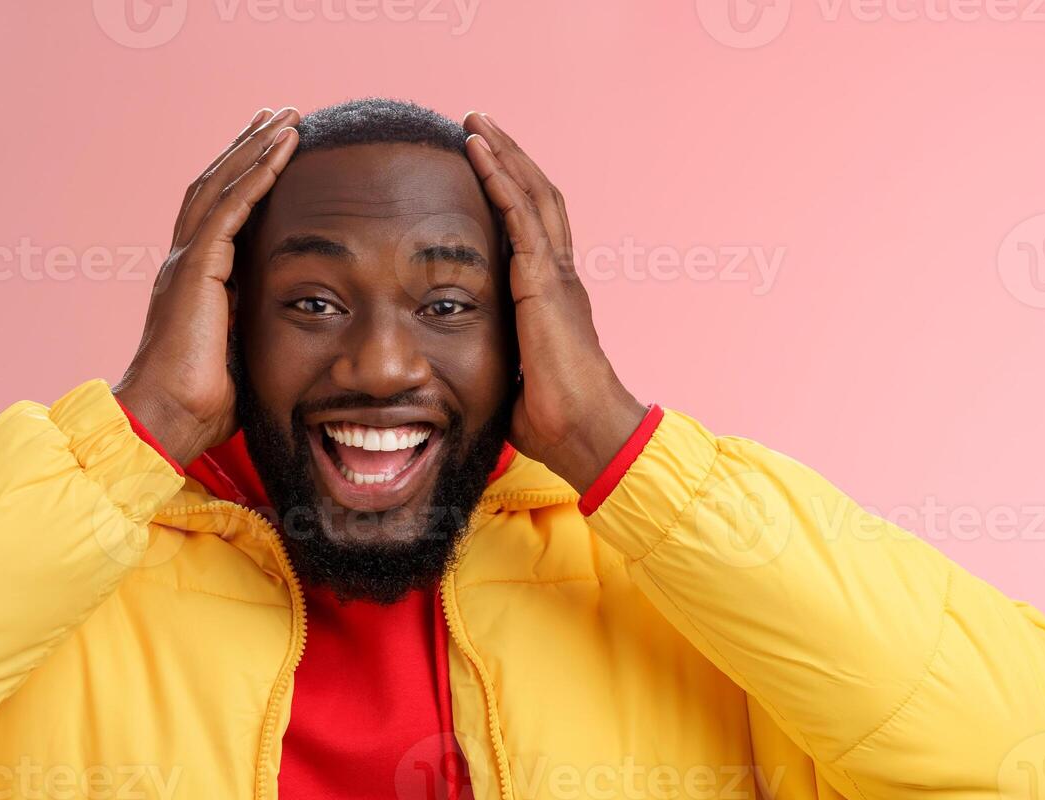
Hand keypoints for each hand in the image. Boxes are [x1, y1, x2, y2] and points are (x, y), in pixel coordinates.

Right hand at [115, 107, 301, 462]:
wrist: (166, 420)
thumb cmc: (202, 405)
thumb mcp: (239, 355)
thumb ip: (254, 330)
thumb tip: (291, 329)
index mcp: (193, 281)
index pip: (219, 213)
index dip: (244, 177)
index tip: (273, 150)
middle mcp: (184, 262)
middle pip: (216, 186)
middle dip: (248, 147)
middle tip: (280, 115)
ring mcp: (185, 262)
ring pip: (221, 186)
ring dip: (255, 148)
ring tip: (286, 117)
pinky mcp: (194, 270)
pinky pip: (228, 208)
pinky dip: (255, 175)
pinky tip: (279, 150)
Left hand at [463, 113, 647, 486]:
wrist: (584, 433)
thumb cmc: (552, 419)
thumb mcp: (513, 377)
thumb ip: (497, 358)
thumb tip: (460, 372)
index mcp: (553, 296)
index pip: (533, 228)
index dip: (512, 191)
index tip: (486, 164)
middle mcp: (560, 275)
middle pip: (537, 197)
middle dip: (509, 157)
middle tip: (479, 123)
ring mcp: (556, 274)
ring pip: (532, 194)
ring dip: (503, 154)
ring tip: (476, 121)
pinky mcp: (545, 281)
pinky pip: (521, 215)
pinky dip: (501, 177)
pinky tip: (479, 150)